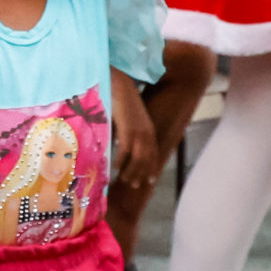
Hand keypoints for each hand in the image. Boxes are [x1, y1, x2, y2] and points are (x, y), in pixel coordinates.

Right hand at [110, 72, 155, 186]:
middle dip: (141, 174)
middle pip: (147, 159)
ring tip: (124, 180)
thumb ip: (127, 131)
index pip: (153, 153)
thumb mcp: (128, 119)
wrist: (118, 85)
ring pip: (139, 158)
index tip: (149, 181)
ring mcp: (139, 131)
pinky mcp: (129, 129)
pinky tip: (116, 167)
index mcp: (149, 130)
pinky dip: (122, 160)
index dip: (151, 168)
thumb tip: (120, 144)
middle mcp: (147, 132)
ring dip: (132, 171)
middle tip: (134, 185)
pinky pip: (126, 149)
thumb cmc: (120, 100)